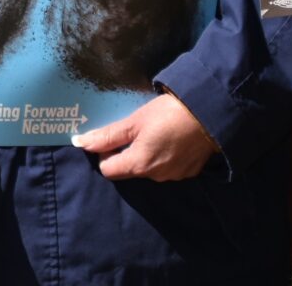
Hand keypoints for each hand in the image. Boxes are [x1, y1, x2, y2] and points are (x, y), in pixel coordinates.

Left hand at [74, 92, 218, 180]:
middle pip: (128, 170)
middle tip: (131, 131)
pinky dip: (163, 156)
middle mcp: (156, 176)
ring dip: (144, 154)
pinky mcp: (190, 171)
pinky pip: (167, 167)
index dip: (104, 154)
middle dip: (124, 153)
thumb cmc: (168, 114)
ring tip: (152, 132)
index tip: (111, 138)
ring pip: (148, 169)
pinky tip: (169, 138)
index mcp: (139, 165)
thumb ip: (107, 136)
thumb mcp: (134, 122)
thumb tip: (80, 143)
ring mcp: (175, 176)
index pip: (108, 170)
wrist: (211, 114)